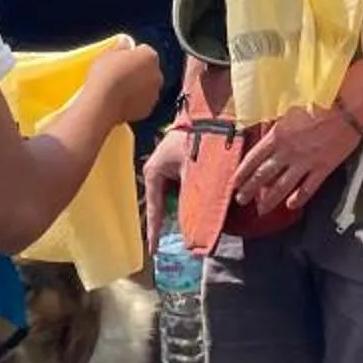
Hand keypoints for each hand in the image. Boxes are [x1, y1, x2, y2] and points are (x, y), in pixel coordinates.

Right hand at [91, 39, 162, 129]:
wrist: (103, 104)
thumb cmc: (105, 75)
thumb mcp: (108, 53)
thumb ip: (120, 46)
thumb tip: (125, 42)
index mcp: (149, 56)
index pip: (144, 50)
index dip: (133, 54)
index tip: (122, 59)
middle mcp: (157, 74)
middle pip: (149, 69)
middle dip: (138, 70)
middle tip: (121, 74)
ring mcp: (154, 93)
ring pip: (147, 86)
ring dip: (138, 86)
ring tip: (120, 90)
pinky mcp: (149, 109)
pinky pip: (143, 102)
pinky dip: (136, 101)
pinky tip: (121, 101)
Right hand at [142, 119, 192, 250]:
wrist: (209, 112)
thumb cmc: (195, 138)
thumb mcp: (192, 172)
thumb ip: (192, 200)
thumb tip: (194, 229)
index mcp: (154, 172)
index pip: (154, 209)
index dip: (155, 231)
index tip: (153, 251)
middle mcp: (159, 172)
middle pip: (165, 204)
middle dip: (174, 221)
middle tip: (183, 243)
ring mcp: (170, 167)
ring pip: (176, 196)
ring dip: (186, 208)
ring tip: (196, 228)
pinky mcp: (182, 164)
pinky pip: (185, 188)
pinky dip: (192, 197)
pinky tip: (203, 206)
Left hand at [238, 102, 362, 220]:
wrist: (347, 107)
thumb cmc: (319, 100)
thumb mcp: (289, 107)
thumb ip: (276, 122)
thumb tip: (264, 130)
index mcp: (277, 135)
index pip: (253, 158)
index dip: (242, 172)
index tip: (234, 182)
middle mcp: (288, 152)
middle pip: (263, 175)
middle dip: (249, 190)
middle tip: (241, 200)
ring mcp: (305, 163)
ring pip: (282, 187)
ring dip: (269, 200)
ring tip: (261, 210)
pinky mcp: (323, 169)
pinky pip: (308, 189)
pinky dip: (299, 199)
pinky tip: (291, 205)